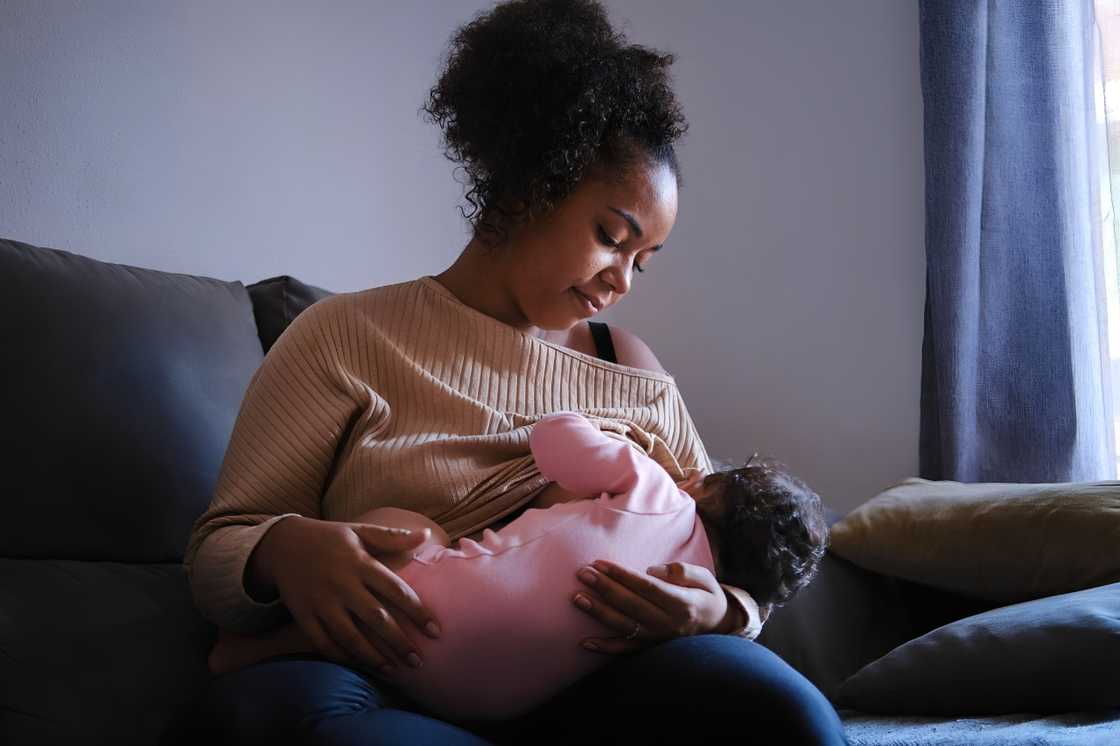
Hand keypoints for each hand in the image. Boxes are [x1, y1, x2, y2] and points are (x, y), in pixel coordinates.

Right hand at [251, 515, 441, 673]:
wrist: (283, 543)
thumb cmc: (330, 538)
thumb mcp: (360, 531)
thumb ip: (392, 537)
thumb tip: (425, 535)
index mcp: (360, 562)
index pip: (396, 590)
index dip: (417, 612)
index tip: (435, 631)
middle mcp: (342, 583)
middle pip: (376, 618)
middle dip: (399, 642)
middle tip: (418, 662)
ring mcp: (321, 601)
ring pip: (350, 636)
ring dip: (373, 656)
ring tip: (393, 670)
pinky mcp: (303, 615)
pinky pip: (323, 642)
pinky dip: (342, 656)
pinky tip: (360, 665)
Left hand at [571, 559, 727, 654]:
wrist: (719, 626)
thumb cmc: (706, 596)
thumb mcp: (705, 578)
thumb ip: (681, 571)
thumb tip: (651, 570)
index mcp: (682, 603)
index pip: (646, 587)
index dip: (622, 575)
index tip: (600, 563)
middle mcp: (668, 623)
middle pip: (631, 605)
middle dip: (604, 589)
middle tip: (582, 573)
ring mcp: (658, 638)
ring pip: (624, 626)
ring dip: (598, 613)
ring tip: (577, 598)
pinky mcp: (651, 648)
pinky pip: (626, 650)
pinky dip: (605, 648)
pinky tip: (585, 642)